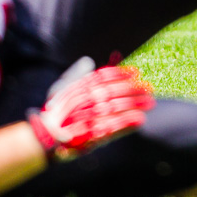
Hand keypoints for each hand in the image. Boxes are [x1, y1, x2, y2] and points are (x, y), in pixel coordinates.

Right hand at [30, 65, 153, 161]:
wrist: (45, 136)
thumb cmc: (57, 111)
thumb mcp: (64, 89)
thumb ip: (78, 74)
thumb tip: (89, 60)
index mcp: (78, 88)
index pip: (103, 76)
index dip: (120, 74)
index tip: (135, 72)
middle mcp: (83, 101)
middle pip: (113, 92)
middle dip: (133, 89)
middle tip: (149, 88)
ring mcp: (87, 118)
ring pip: (116, 109)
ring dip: (135, 105)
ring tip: (150, 103)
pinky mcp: (91, 135)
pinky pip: (112, 127)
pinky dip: (127, 123)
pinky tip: (140, 119)